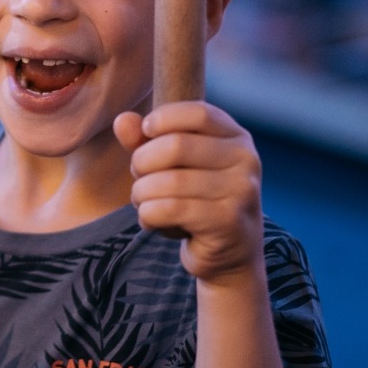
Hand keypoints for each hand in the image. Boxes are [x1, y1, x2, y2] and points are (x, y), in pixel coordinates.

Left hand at [113, 102, 263, 286]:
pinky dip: (148, 215)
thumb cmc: (195, 201)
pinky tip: (151, 221)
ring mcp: (241, 191)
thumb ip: (146, 141)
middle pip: (175, 145)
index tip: (145, 134)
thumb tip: (122, 120)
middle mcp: (246, 160)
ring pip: (168, 181)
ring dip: (141, 194)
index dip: (162, 119)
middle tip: (139, 180)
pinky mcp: (228, 221)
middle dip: (142, 163)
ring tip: (143, 203)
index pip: (198, 113)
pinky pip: (170, 209)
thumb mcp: (171, 167)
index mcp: (236, 138)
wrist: (229, 254)